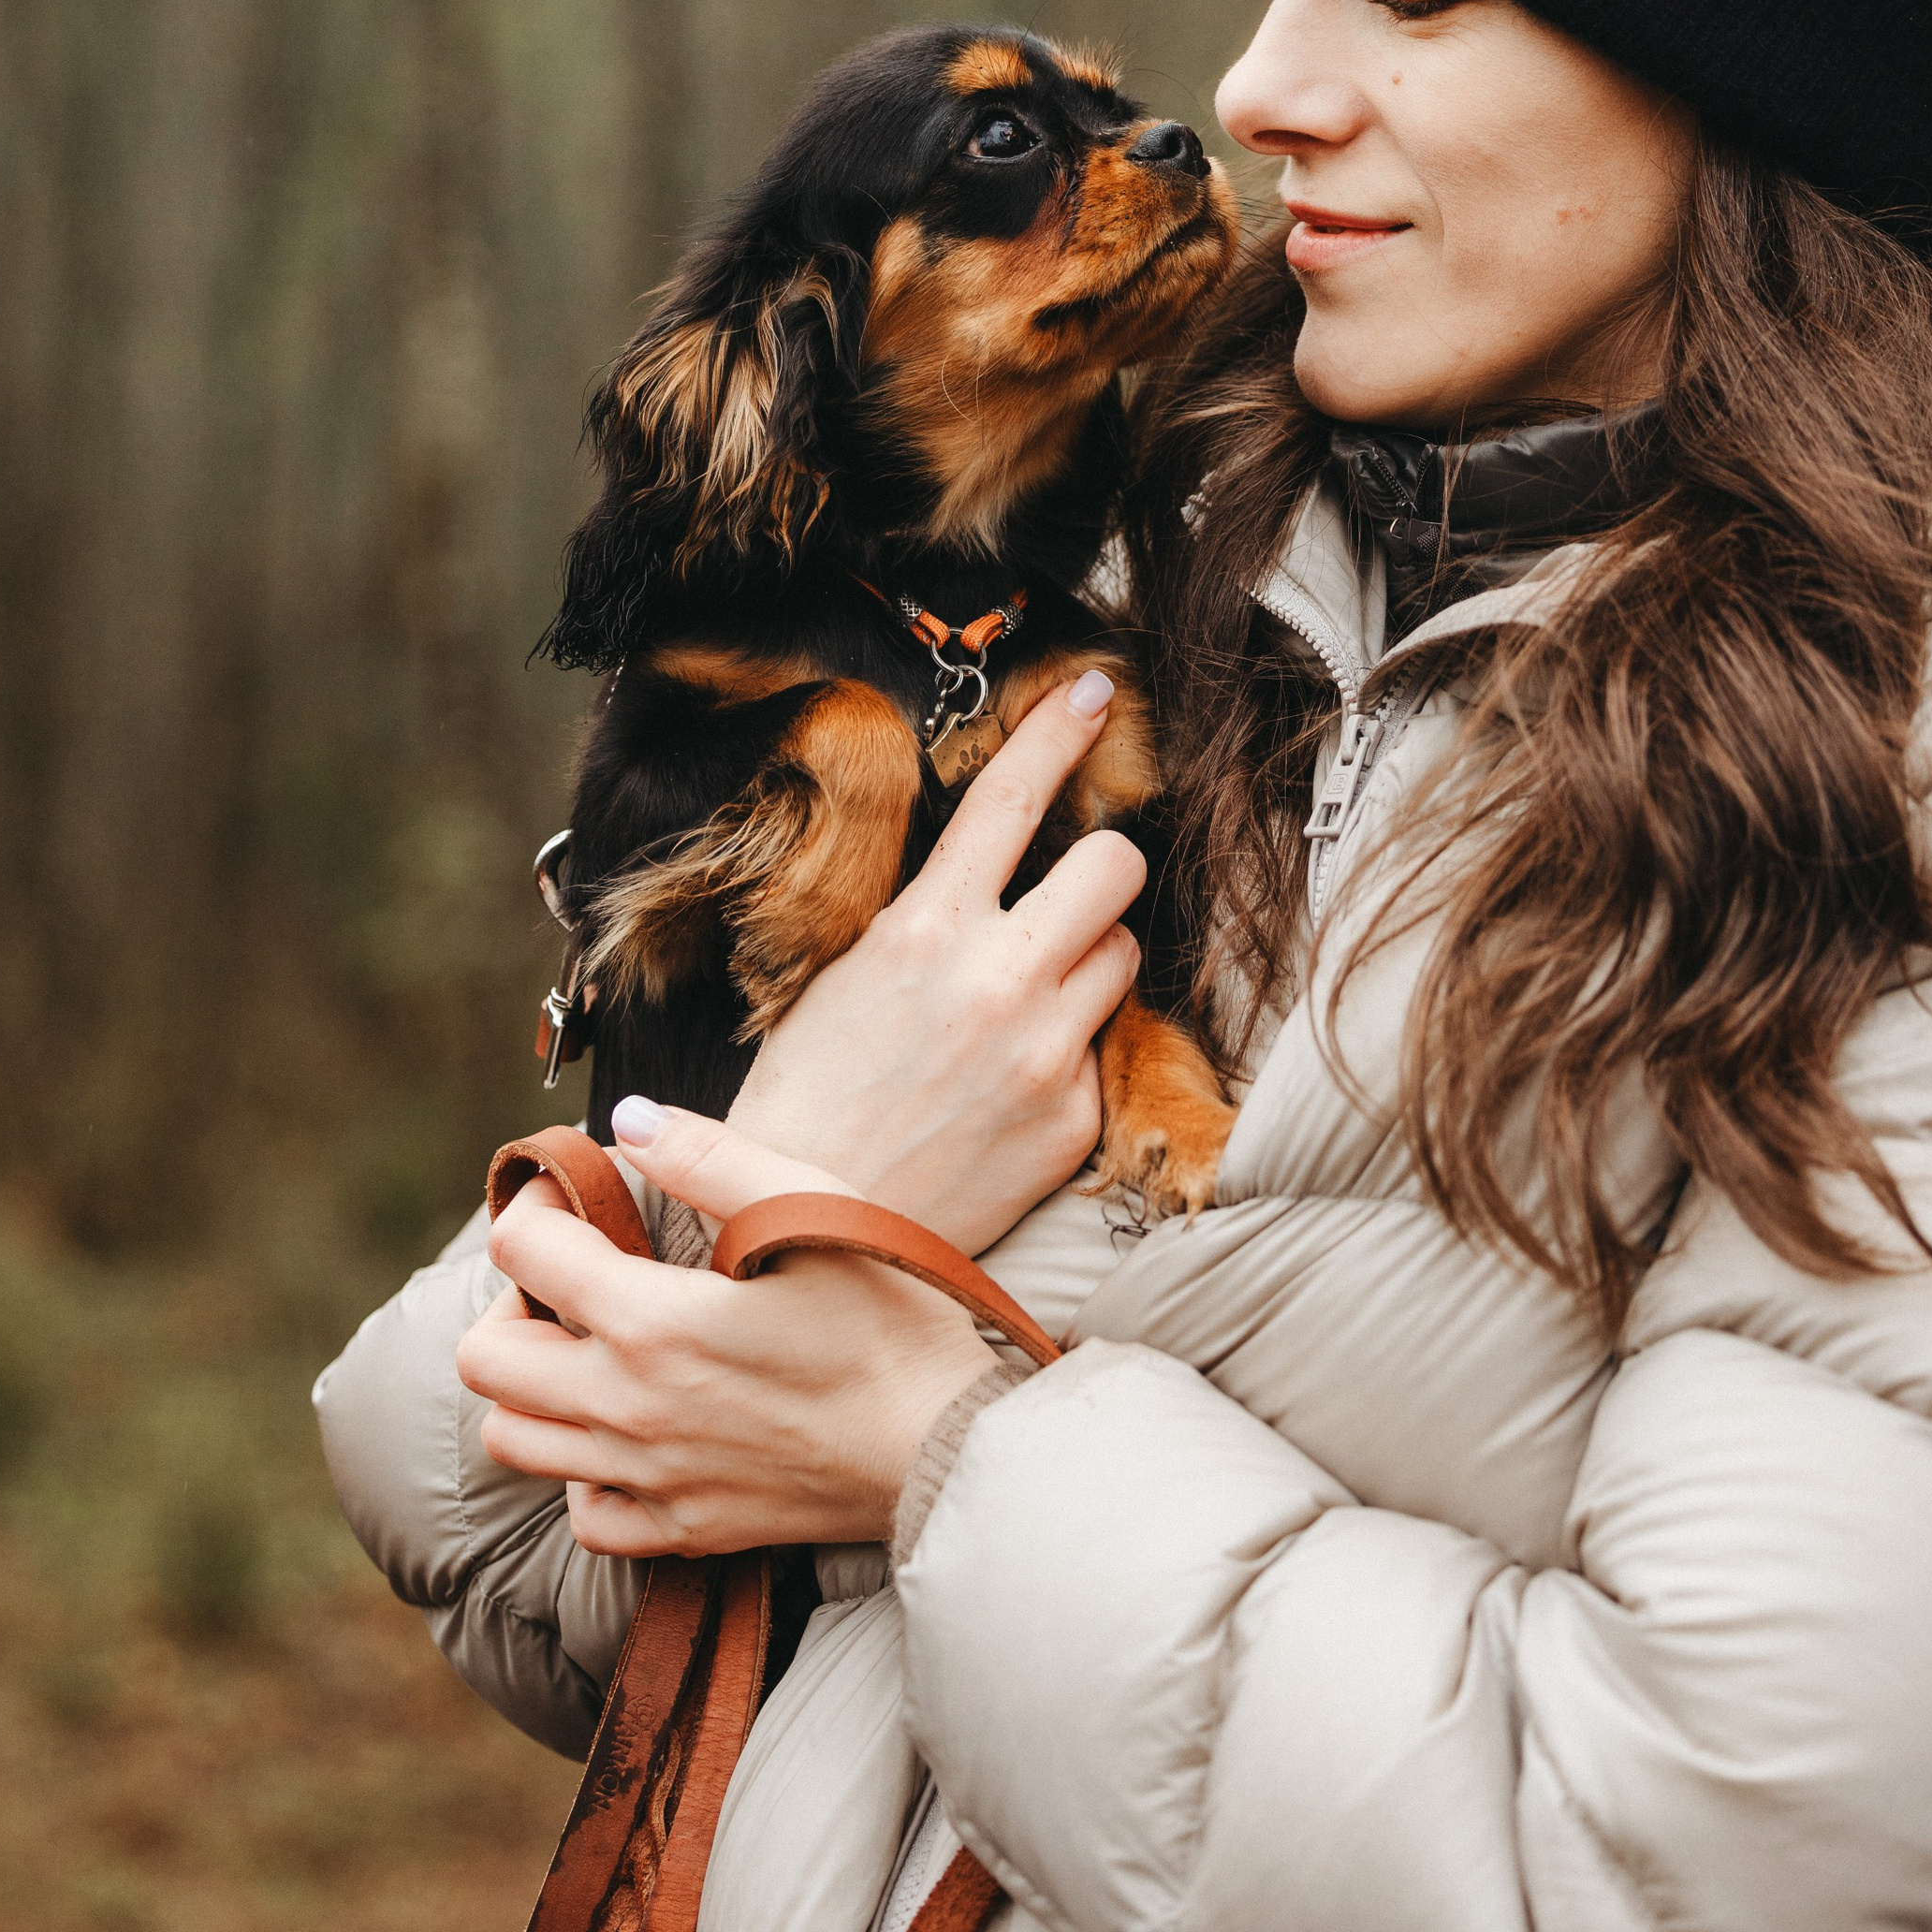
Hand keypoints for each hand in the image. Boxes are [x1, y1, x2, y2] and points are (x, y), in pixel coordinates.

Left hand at [458, 1114, 990, 1554]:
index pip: (521, 1249)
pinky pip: (585, 1514)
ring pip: (515, 1440)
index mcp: (650, 1322)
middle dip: (511, 1302)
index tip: (583, 1196)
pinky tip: (633, 1432)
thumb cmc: (891, 1320)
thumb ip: (710, 1158)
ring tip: (593, 1351)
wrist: (946, 1448)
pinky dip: (585, 1473)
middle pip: (485, 1359)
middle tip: (574, 1279)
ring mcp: (648, 1478)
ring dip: (533, 1387)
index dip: (539, 1205)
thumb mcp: (812, 1210)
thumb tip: (627, 1119)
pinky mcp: (683, 1530)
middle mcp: (626, 1409)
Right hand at [722, 669, 1144, 1252]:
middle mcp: (998, 983)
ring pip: (1123, 953)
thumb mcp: (842, 978)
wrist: (809, 1240)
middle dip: (1103, 862)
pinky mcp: (1075, 1118)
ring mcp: (1046, 1054)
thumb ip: (924, 918)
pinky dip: (1071, 1051)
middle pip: (1115, 867)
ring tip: (1024, 1000)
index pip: (1012, 798)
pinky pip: (1104, 1048)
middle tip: (1071, 884)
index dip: (1061, 731)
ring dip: (1089, 959)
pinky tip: (1012, 1086)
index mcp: (924, 933)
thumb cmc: (807, 1104)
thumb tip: (978, 864)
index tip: (1096, 691)